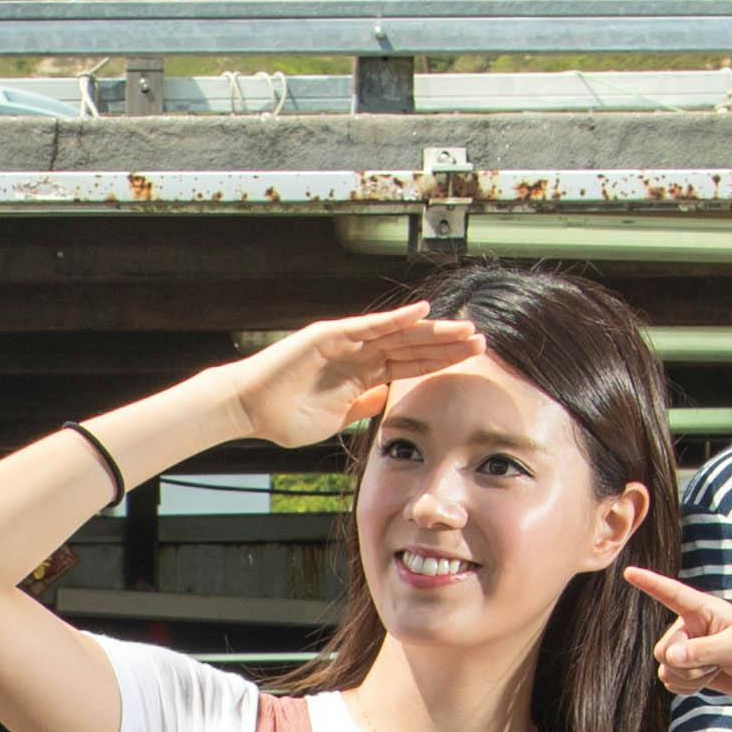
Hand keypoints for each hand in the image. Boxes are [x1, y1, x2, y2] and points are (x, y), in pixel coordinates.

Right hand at [220, 304, 485, 450]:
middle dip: (447, 346)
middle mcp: (359, 352)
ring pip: (399, 334)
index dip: (440, 362)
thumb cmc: (285, 417)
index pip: (411, 364)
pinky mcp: (330, 335)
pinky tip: (423, 313)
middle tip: (482, 344)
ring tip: (465, 330)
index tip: (470, 362)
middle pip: (412, 346)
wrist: (250, 409)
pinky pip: (369, 325)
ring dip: (433, 331)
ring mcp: (346, 341)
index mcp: (363, 373)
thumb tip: (386, 397)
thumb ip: (363, 405)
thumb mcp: (337, 418)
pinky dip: (396, 319)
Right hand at [632, 565, 731, 701]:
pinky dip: (689, 687)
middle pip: (664, 649)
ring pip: (665, 668)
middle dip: (687, 664)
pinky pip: (670, 682)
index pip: (672, 594)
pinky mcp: (688, 669)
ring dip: (691, 677)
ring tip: (716, 668)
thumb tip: (669, 658)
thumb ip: (701, 650)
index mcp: (703, 610)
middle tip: (716, 662)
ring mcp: (687, 649)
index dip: (649, 583)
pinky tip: (709, 679)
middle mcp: (690, 627)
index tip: (629, 572)